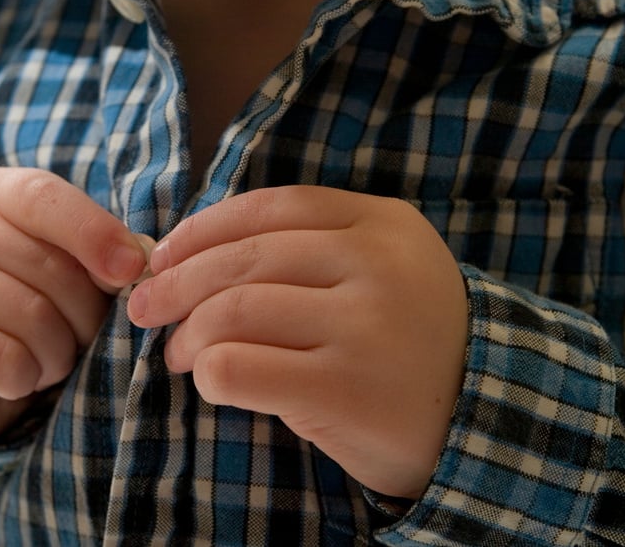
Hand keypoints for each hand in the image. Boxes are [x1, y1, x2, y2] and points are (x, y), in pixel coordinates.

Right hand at [0, 168, 147, 437]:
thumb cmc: (27, 305)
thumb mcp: (64, 266)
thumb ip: (98, 253)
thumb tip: (137, 260)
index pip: (45, 199)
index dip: (94, 233)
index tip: (132, 269)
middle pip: (49, 268)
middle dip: (85, 317)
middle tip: (77, 336)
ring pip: (32, 318)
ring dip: (58, 354)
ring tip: (42, 356)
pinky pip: (6, 360)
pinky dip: (26, 379)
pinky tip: (11, 377)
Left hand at [128, 186, 467, 498]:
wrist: (480, 418)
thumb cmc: (403, 340)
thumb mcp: (376, 270)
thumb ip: (304, 249)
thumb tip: (185, 254)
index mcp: (382, 223)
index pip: (269, 206)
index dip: (202, 229)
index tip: (163, 257)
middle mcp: (377, 265)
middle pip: (242, 258)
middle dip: (174, 284)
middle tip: (144, 309)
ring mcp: (364, 327)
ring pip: (232, 311)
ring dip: (186, 335)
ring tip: (177, 356)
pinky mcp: (344, 389)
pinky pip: (238, 367)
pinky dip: (208, 374)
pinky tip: (212, 383)